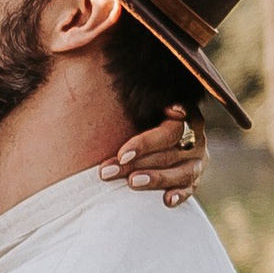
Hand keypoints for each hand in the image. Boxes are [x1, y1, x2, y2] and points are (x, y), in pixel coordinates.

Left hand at [95, 105, 210, 203]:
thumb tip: (77, 71)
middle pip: (169, 150)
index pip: (168, 128)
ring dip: (156, 178)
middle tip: (108, 172)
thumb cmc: (135, 120)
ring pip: (182, 171)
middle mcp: (194, 136)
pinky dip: (180, 195)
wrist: (153, 142)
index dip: (145, 142)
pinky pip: (191, 188)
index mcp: (183, 114)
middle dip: (138, 162)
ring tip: (132, 183)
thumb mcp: (135, 107)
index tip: (121, 153)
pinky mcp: (194, 179)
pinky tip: (166, 201)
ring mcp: (197, 159)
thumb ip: (123, 94)